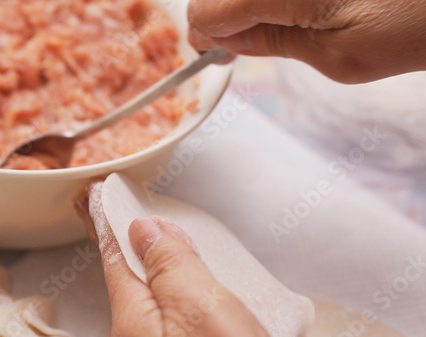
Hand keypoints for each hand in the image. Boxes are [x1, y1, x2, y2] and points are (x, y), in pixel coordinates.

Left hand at [78, 182, 338, 336]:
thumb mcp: (198, 308)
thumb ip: (169, 265)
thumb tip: (143, 228)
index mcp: (133, 322)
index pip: (113, 258)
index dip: (105, 221)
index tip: (92, 193)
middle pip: (131, 282)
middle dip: (127, 245)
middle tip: (121, 210)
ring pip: (160, 306)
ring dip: (159, 272)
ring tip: (162, 243)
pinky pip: (186, 329)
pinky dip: (189, 303)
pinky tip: (204, 299)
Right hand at [187, 0, 425, 82]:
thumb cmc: (418, 20)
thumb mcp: (342, 57)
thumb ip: (275, 44)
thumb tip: (232, 39)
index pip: (205, 10)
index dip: (208, 37)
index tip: (221, 51)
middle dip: (227, 9)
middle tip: (257, 32)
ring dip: (253, 0)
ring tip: (293, 12)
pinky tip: (307, 2)